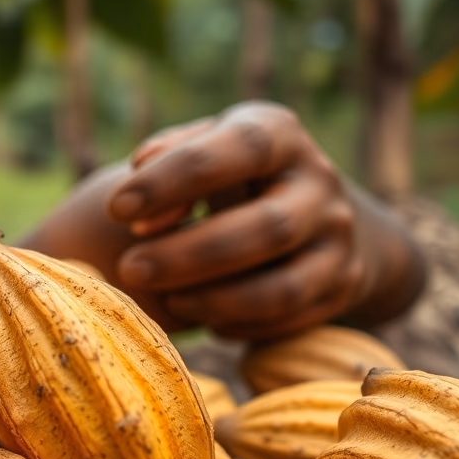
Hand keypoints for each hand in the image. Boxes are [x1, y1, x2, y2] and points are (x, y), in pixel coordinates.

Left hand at [106, 102, 365, 339]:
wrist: (311, 210)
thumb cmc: (229, 173)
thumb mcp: (202, 146)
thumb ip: (167, 156)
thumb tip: (138, 184)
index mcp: (279, 134)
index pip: (239, 149)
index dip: (175, 179)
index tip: (117, 208)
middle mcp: (319, 182)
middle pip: (266, 228)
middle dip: (189, 255)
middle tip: (130, 270)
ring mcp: (338, 238)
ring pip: (282, 288)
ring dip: (214, 300)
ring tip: (166, 301)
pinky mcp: (342, 285)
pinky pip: (289, 320)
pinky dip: (239, 325)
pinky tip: (202, 319)